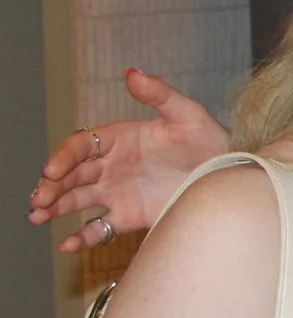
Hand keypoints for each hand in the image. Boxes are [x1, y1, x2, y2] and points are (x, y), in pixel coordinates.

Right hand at [28, 69, 228, 252]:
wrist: (229, 176)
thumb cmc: (210, 141)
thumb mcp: (189, 116)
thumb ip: (161, 95)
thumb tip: (132, 72)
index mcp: (119, 139)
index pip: (81, 146)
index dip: (64, 157)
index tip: (52, 170)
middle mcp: (111, 166)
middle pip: (71, 175)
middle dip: (51, 185)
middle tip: (39, 200)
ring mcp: (116, 192)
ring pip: (76, 200)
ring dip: (54, 208)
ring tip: (37, 217)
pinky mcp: (127, 216)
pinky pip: (98, 228)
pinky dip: (82, 236)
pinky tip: (68, 244)